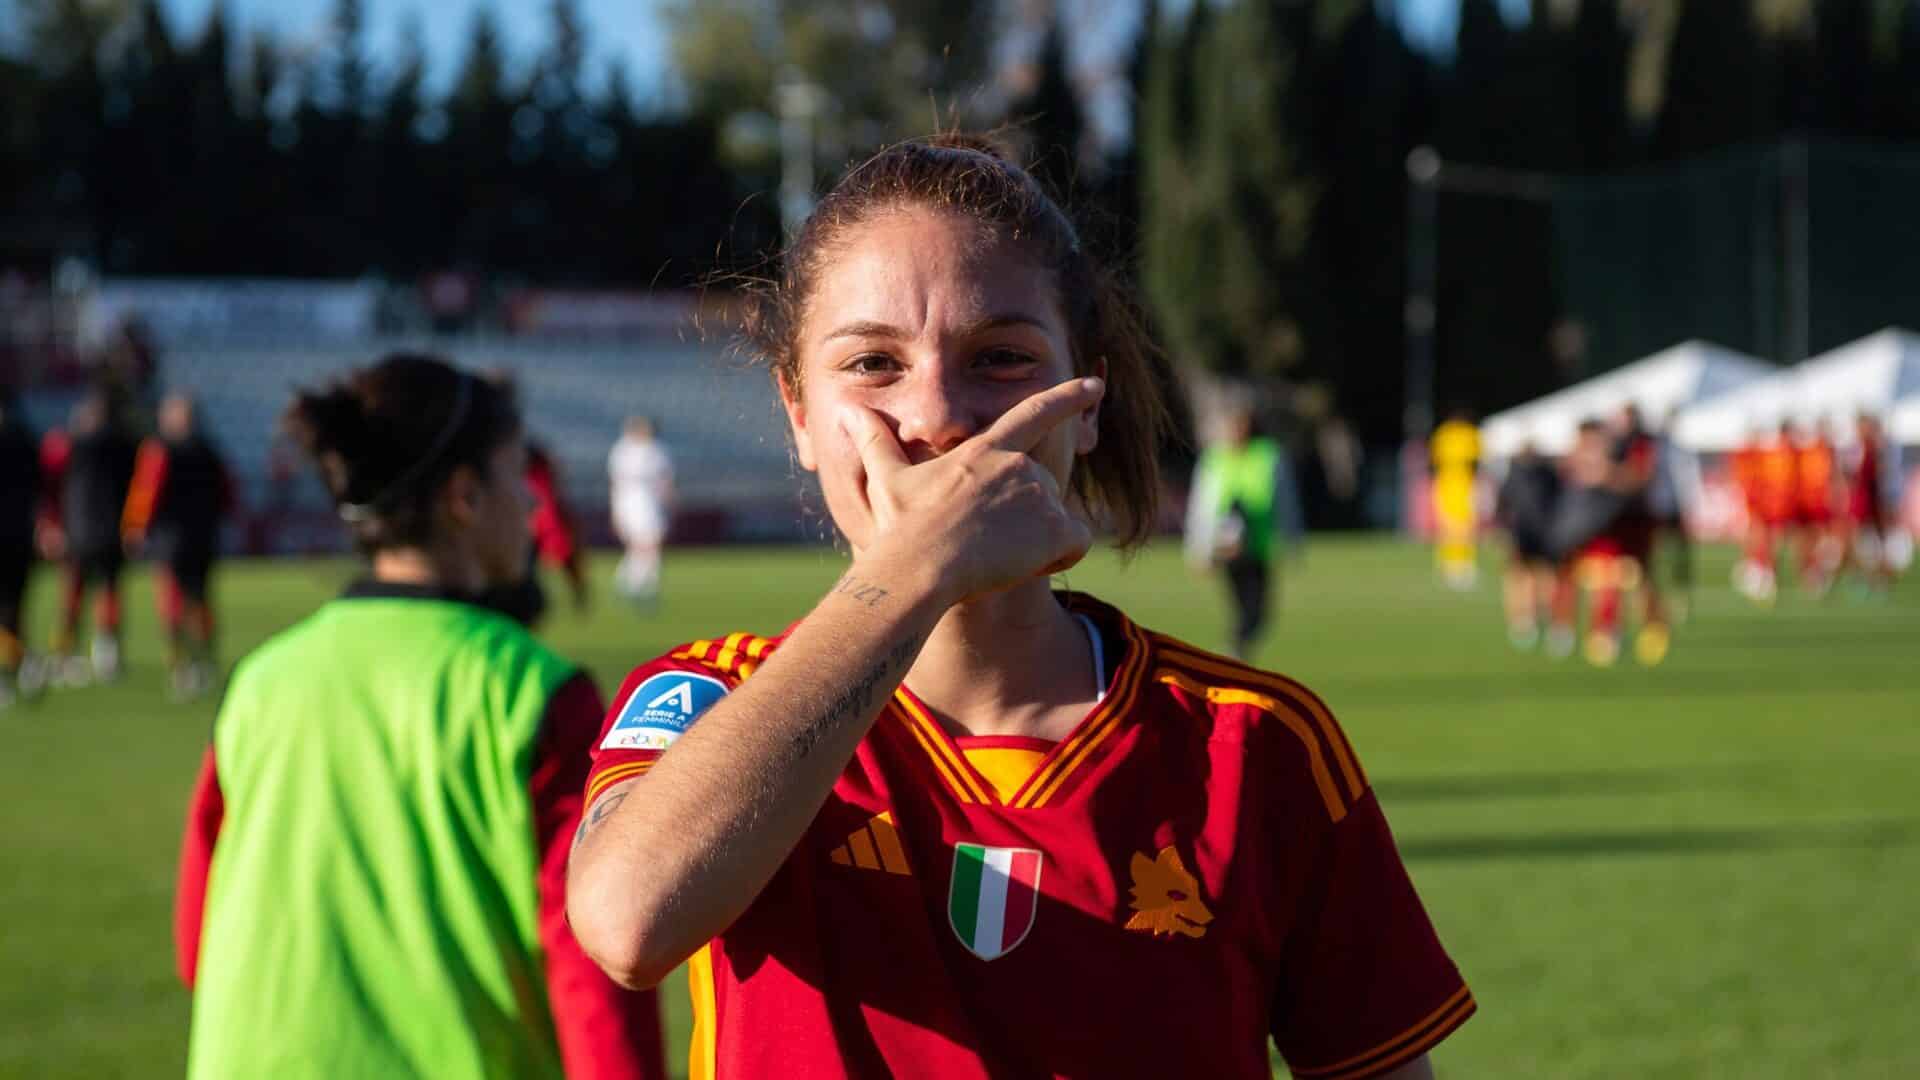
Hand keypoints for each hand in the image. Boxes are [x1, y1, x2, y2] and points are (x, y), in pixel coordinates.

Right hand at [843, 377, 1102, 606]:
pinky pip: (1076, 543)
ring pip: (1056, 520)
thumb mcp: (887, 480)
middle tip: (981, 542)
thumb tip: (847, 410)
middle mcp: (1019, 465)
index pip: (1034, 413)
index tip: (1095, 385)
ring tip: (993, 556)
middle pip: (1042, 488)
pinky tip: (1022, 566)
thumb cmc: (900, 527)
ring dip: (1034, 542)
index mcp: (985, 450)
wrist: (919, 567)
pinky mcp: (1054, 526)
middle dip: (1024, 517)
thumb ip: (875, 442)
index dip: (1067, 397)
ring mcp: (1039, 493)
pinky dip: (1058, 557)